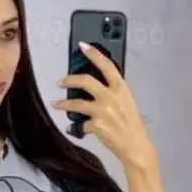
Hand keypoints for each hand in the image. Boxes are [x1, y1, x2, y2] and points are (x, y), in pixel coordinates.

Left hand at [52, 41, 156, 168]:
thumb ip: (113, 92)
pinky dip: (78, 127)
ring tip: (56, 104)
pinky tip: (77, 129)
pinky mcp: (96, 125)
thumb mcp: (126, 102)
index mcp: (121, 88)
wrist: (135, 146)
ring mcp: (102, 111)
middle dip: (70, 79)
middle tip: (61, 81)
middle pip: (85, 81)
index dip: (94, 53)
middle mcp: (111, 96)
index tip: (82, 45)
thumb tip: (96, 86)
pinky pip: (81, 124)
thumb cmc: (132, 125)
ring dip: (63, 103)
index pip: (106, 65)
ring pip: (76, 103)